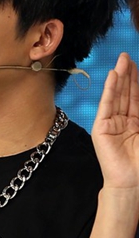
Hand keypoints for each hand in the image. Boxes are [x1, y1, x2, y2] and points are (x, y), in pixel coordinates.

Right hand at [92, 52, 138, 190]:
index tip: (135, 64)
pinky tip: (113, 76)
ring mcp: (111, 125)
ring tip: (122, 61)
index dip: (136, 81)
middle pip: (125, 94)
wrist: (132, 181)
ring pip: (116, 97)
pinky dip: (109, 90)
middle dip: (127, 75)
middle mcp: (122, 122)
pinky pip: (106, 106)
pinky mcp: (101, 129)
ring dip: (119, 78)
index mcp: (135, 124)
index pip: (135, 97)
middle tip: (127, 55)